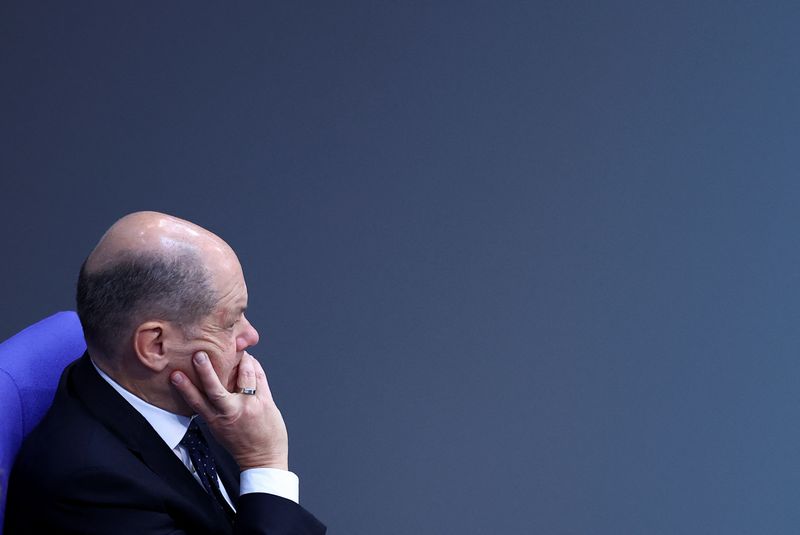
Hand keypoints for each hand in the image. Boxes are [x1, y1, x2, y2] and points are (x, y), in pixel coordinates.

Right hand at [170, 351, 288, 470]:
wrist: (263, 459)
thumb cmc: (240, 443)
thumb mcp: (220, 428)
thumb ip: (215, 408)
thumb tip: (212, 384)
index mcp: (215, 420)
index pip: (196, 401)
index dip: (184, 387)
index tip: (175, 374)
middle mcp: (230, 412)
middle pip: (214, 387)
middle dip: (205, 370)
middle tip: (199, 354)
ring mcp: (249, 406)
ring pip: (244, 374)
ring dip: (241, 360)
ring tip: (237, 351)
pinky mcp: (265, 402)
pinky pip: (259, 377)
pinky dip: (254, 366)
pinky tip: (251, 361)